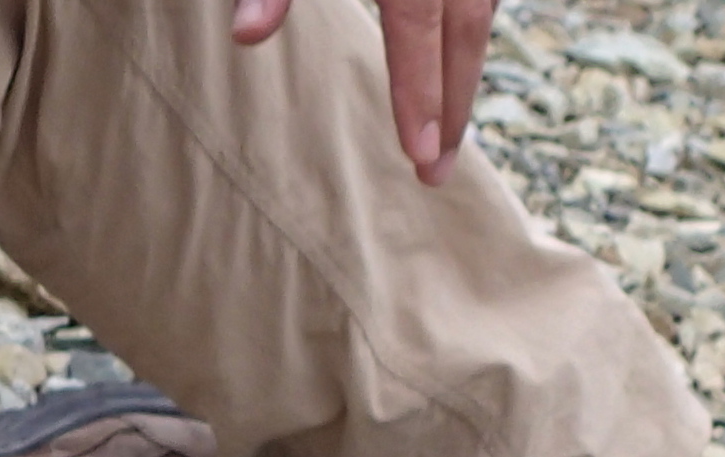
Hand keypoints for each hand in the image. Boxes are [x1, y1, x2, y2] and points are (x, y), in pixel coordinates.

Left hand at [234, 0, 493, 184]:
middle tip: (436, 174)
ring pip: (480, 14)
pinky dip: (470, 33)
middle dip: (453, 106)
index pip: (415, 25)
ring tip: (447, 137)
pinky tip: (456, 68)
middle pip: (463, 32)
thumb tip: (243, 36)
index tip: (420, 154)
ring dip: (465, 76)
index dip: (420, 89)